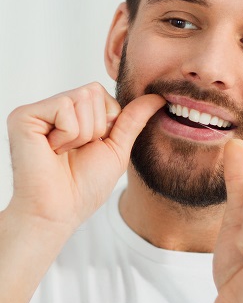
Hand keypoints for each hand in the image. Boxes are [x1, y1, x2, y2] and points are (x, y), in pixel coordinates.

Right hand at [6, 83, 164, 232]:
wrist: (60, 211)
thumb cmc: (84, 186)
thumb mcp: (117, 148)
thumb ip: (134, 119)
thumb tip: (158, 97)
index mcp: (72, 114)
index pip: (102, 94)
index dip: (107, 123)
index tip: (89, 148)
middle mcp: (53, 108)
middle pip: (94, 91)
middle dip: (96, 128)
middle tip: (75, 152)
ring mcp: (38, 111)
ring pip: (82, 98)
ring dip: (82, 134)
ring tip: (63, 152)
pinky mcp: (24, 116)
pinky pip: (64, 107)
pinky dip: (67, 135)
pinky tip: (52, 150)